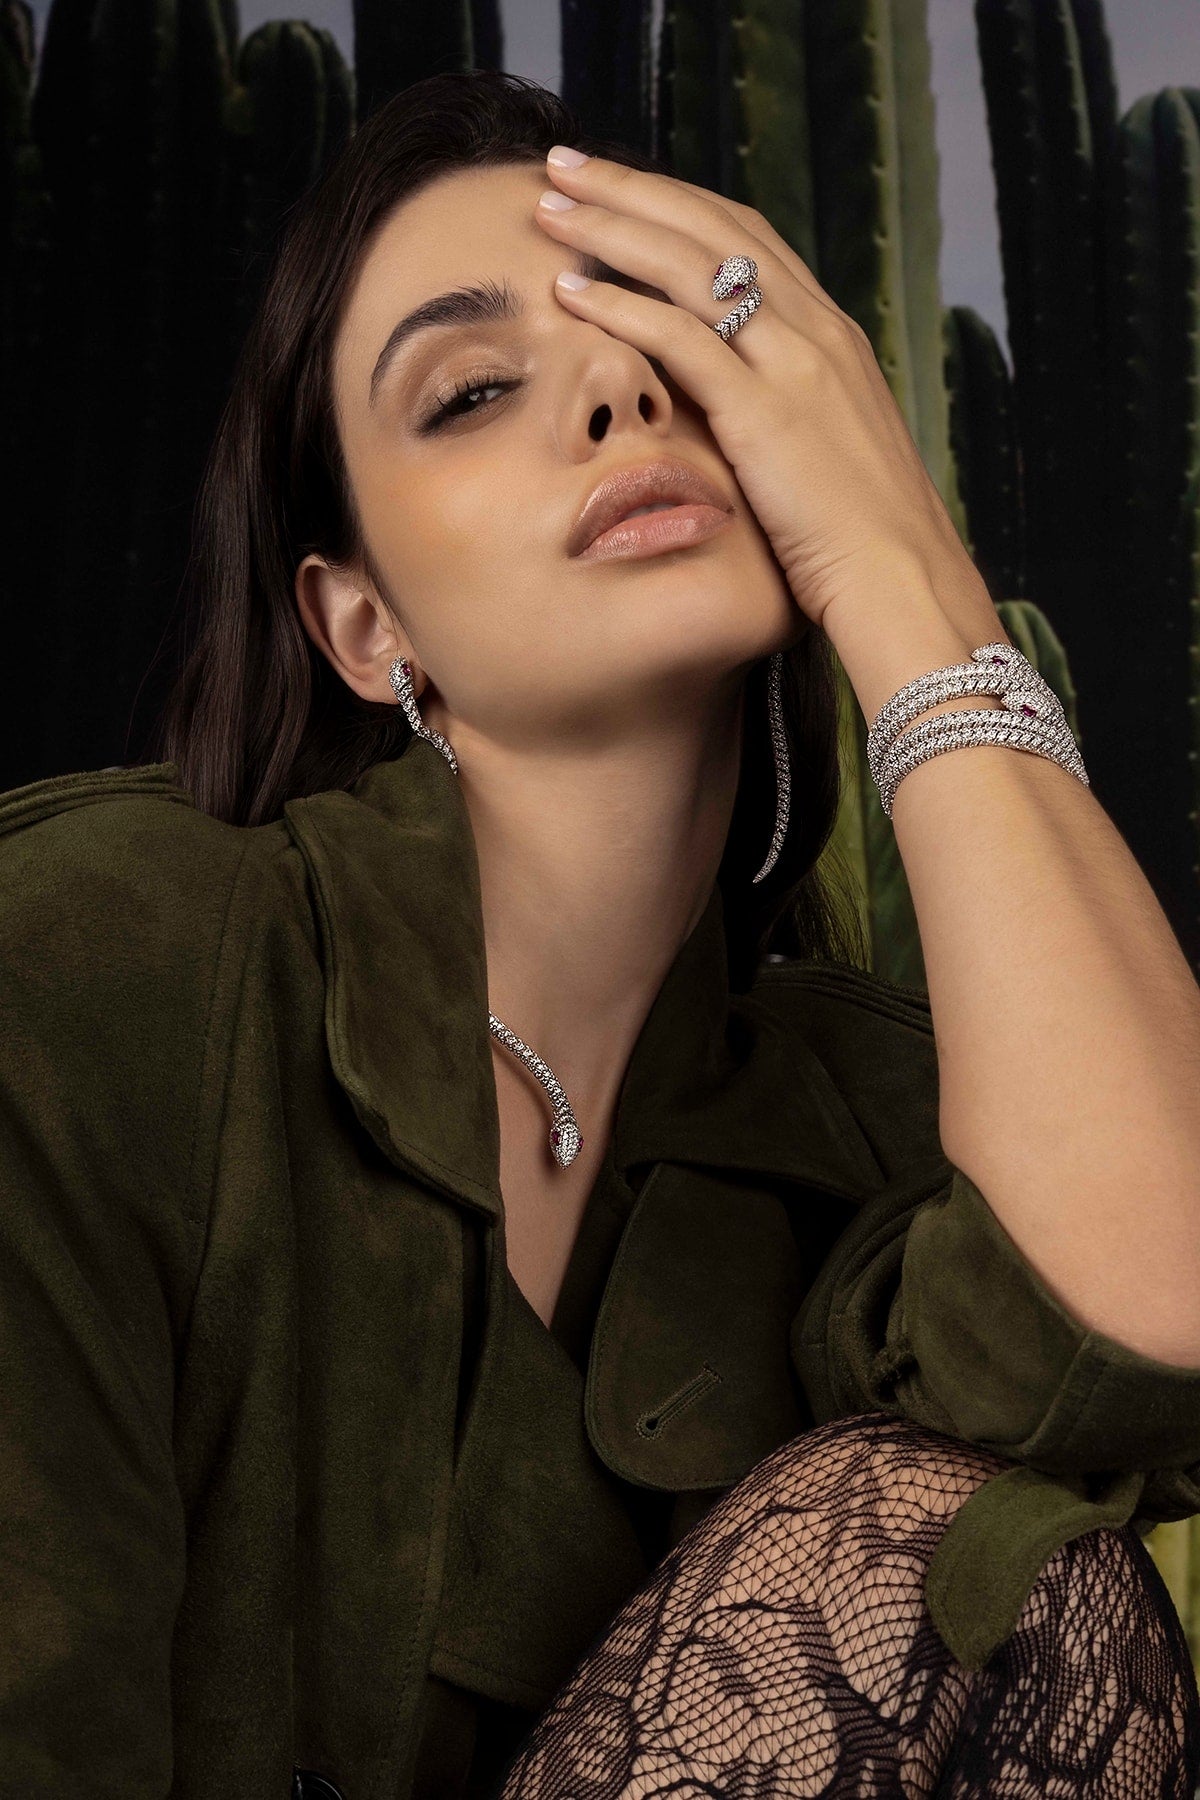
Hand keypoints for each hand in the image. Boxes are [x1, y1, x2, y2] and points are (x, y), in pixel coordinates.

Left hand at [535, 147, 972, 631]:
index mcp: (831, 335)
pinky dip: (622, 307)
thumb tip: (724, 410)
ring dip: (612, 229)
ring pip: (691, 266)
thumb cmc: (859, 539)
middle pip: (712, 228)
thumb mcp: (823, 454)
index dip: (676, 202)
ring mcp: (794, 367)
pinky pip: (683, 339)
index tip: (615, 186)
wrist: (903, 582)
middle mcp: (816, 331)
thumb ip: (779, 413)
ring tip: (548, 211)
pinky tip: (570, 292)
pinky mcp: (767, 414)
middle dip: (631, 189)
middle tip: (563, 165)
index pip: (746, 237)